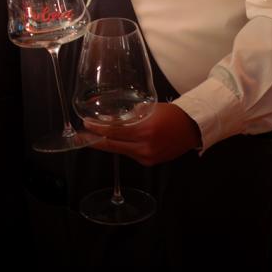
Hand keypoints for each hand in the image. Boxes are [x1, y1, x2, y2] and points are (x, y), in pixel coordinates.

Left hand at [84, 103, 201, 165]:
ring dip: (107, 144)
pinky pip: (131, 154)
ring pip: (121, 150)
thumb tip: (112, 118)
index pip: (114, 132)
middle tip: (80, 136)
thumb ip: (130, 115)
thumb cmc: (170, 114)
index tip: (85, 125)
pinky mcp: (149, 162)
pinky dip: (122, 147)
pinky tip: (114, 141)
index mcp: (144, 131)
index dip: (98, 129)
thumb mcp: (148, 109)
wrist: (190, 128)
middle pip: (113, 145)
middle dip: (96, 140)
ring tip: (94, 138)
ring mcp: (147, 157)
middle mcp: (144, 147)